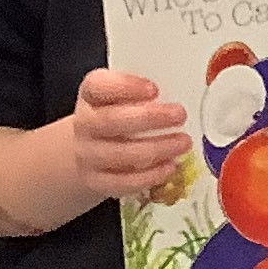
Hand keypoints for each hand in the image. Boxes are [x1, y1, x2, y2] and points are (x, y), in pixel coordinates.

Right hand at [69, 69, 190, 201]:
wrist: (89, 150)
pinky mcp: (95, 181)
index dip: (125, 87)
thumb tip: (181, 92)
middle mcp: (84, 124)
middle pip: (112, 121)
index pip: (98, 86)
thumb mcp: (122, 97)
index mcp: (90, 94)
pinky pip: (123, 182)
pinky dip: (149, 176)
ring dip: (157, 149)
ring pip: (121, 154)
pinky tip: (169, 167)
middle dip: (149, 118)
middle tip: (180, 115)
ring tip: (183, 143)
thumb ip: (143, 93)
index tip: (154, 89)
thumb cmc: (117, 116)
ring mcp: (87, 155)